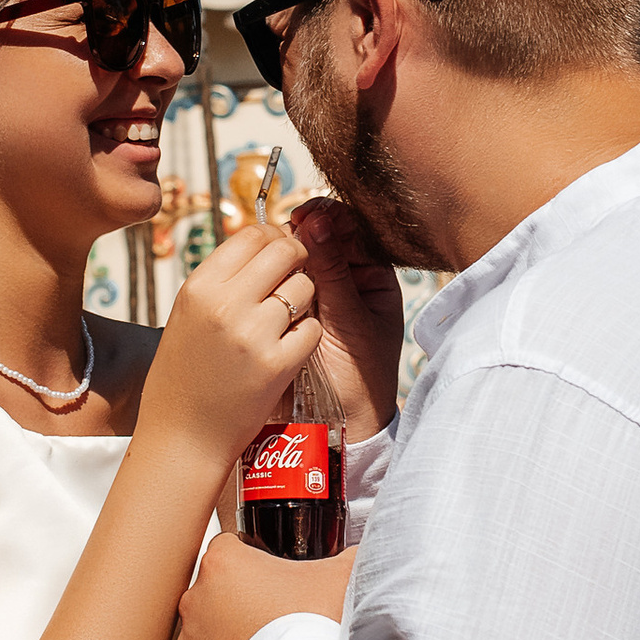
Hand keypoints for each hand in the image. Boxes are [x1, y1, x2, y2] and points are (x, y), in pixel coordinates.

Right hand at [140, 222, 321, 474]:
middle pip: (285, 251)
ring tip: (287, 320)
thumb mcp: (189, 315)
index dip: (274, 237)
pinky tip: (290, 348)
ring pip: (305, 287)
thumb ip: (223, 280)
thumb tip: (262, 242)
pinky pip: (312, 328)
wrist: (183, 436)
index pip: (252, 234)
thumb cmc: (185, 375)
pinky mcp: (277, 365)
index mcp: (199, 287)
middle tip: (296, 277)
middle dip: (298, 259)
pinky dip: (308, 335)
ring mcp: (253, 334)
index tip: (279, 252)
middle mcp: (225, 304)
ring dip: (305, 299)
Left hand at [176, 533, 353, 639]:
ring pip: (205, 633)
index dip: (257, 565)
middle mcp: (196, 598)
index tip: (275, 582)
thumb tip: (357, 553)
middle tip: (275, 621)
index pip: (233, 550)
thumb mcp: (344, 574)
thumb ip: (347, 554)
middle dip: (240, 604)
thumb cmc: (316, 630)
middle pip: (215, 592)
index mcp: (224, 562)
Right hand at [288, 199, 403, 441]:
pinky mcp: (291, 312)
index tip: (309, 216)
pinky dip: (273, 276)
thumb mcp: (349, 321)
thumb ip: (333, 272)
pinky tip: (267, 277)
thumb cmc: (361, 377)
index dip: (330, 217)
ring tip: (279, 257)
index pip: (352, 230)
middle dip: (304, 232)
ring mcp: (318, 295)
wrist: (340, 424)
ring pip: (299, 258)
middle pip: (322, 239)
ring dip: (287, 254)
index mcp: (372, 278)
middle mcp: (346, 281)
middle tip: (288, 232)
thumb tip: (318, 220)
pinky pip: (281, 283)